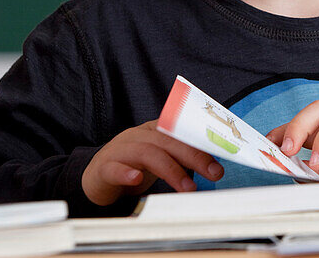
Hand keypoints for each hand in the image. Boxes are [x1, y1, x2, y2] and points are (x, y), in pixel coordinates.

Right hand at [81, 120, 222, 205]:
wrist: (97, 178)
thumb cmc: (134, 167)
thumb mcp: (160, 160)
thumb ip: (183, 159)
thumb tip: (215, 167)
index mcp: (154, 131)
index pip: (181, 130)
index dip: (202, 141)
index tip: (222, 156)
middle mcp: (138, 136)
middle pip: (168, 141)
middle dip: (194, 156)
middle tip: (214, 174)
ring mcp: (120, 150)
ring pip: (147, 153)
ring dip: (171, 170)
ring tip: (188, 188)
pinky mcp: (104, 168)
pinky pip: (114, 168)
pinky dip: (126, 173)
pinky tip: (137, 180)